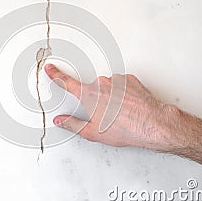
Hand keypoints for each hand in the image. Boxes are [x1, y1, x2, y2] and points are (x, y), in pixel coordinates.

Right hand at [44, 63, 176, 150]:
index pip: (67, 82)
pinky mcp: (130, 79)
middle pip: (91, 89)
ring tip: (120, 113)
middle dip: (95, 100)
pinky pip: (120, 85)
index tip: (50, 68)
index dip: (56, 75)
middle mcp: (101, 84)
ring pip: (107, 87)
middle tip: (105, 115)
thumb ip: (72, 124)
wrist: (151, 124)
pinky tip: (128, 106)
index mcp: (89, 95)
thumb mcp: (92, 132)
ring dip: (110, 97)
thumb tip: (60, 120)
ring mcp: (116, 80)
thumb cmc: (124, 129)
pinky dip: (122, 93)